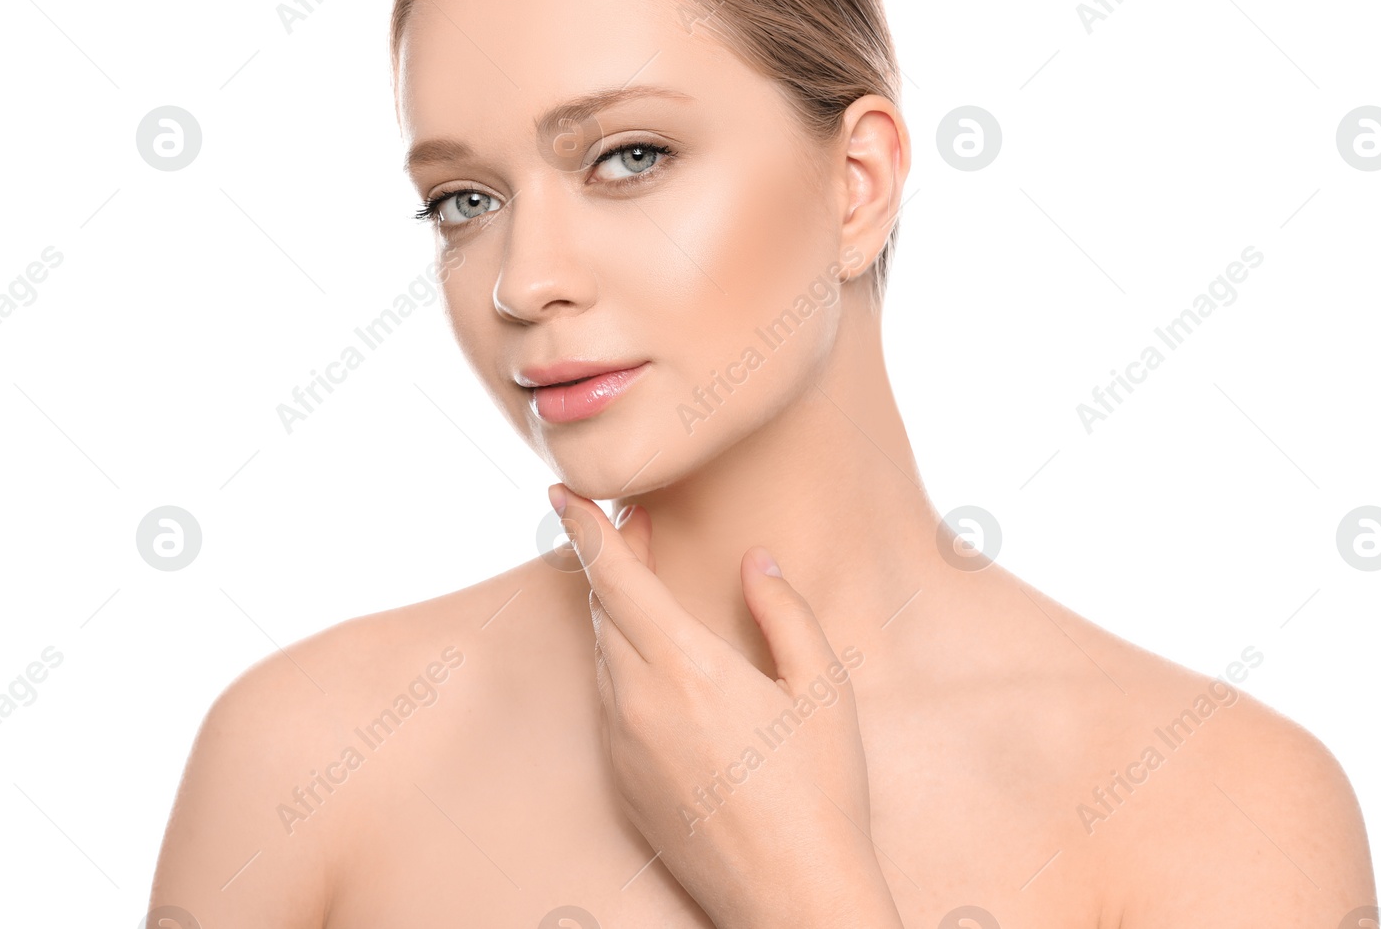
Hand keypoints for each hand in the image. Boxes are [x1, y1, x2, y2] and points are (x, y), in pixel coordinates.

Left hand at [548, 483, 902, 928]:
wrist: (789, 895)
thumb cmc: (818, 791)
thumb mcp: (819, 686)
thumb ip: (782, 611)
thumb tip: (755, 562)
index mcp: (684, 667)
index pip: (614, 578)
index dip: (585, 528)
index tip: (561, 492)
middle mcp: (638, 702)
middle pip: (603, 610)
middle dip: (610, 561)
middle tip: (632, 525)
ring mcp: (624, 747)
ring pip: (603, 657)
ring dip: (616, 614)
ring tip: (648, 586)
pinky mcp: (624, 784)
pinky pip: (610, 705)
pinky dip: (623, 667)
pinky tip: (659, 665)